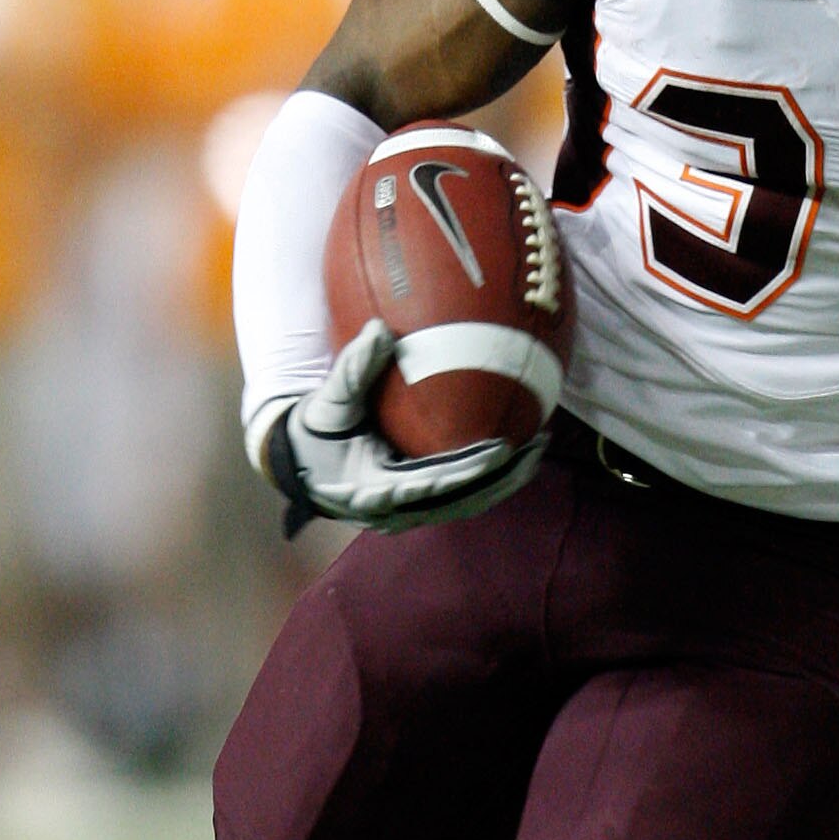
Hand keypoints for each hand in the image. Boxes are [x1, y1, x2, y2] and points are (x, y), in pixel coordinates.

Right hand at [259, 321, 544, 536]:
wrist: (299, 463)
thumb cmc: (314, 431)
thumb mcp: (327, 403)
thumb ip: (352, 370)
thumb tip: (377, 329)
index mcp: (375, 490)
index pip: (432, 485)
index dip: (469, 470)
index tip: (500, 450)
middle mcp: (399, 509)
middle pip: (464, 501)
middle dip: (504, 479)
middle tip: (537, 446)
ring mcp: (413, 511)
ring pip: (470, 503)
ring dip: (506, 480)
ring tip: (539, 447)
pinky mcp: (422, 504)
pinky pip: (464, 495)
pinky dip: (492, 477)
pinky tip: (519, 450)